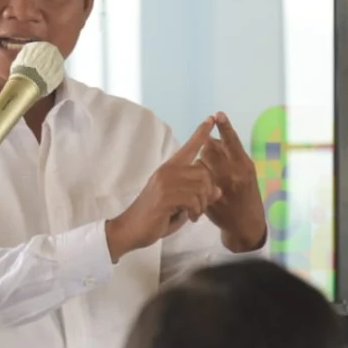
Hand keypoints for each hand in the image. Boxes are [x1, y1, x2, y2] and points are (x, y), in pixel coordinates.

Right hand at [106, 117, 221, 261]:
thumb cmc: (155, 218)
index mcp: (169, 169)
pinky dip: (195, 211)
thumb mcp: (180, 205)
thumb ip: (197, 196)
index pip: (188, 147)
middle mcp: (167, 171)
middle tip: (200, 208)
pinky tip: (189, 217)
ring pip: (201, 187)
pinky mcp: (166, 195)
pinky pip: (193, 199)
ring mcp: (166, 182)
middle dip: (208, 193)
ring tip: (193, 214)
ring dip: (202, 205)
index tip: (211, 118)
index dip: (201, 133)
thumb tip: (217, 190)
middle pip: (204, 172)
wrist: (130, 229)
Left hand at [201, 112, 266, 251]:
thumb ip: (230, 158)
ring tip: (209, 174)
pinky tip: (200, 187)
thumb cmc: (245, 194)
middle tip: (212, 156)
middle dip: (207, 149)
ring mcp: (221, 186)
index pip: (232, 142)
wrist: (246, 224)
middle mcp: (234, 174)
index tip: (217, 114)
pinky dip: (196, 182)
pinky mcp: (210, 198)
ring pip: (200, 164)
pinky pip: (196, 182)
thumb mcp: (245, 173)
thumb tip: (211, 142)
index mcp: (244, 165)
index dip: (225, 128)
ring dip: (200, 165)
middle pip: (210, 150)